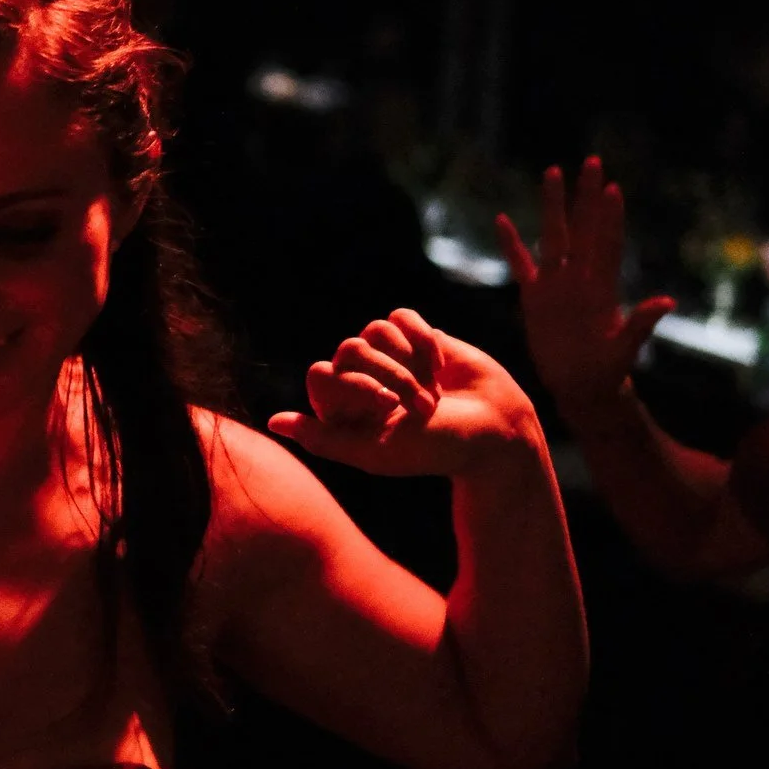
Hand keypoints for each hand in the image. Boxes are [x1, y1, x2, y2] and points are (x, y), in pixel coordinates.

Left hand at [268, 309, 544, 479]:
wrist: (495, 432)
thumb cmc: (434, 449)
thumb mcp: (374, 452)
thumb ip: (322, 439)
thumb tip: (273, 422)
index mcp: (343, 411)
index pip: (321, 374)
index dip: (353, 387)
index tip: (385, 410)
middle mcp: (361, 381)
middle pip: (349, 349)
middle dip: (387, 374)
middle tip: (417, 405)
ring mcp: (389, 357)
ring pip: (374, 330)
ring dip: (406, 361)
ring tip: (431, 393)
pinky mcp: (418, 337)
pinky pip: (400, 316)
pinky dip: (421, 338)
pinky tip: (440, 365)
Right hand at [494, 157, 672, 423]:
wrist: (583, 386)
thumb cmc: (608, 371)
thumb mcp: (625, 350)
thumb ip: (641, 324)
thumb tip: (665, 301)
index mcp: (601, 288)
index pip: (606, 244)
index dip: (609, 217)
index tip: (612, 188)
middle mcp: (579, 278)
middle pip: (582, 227)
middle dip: (585, 195)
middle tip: (591, 160)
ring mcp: (556, 284)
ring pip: (553, 236)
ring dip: (553, 206)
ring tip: (552, 172)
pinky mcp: (535, 296)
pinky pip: (521, 263)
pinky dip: (511, 243)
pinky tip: (503, 220)